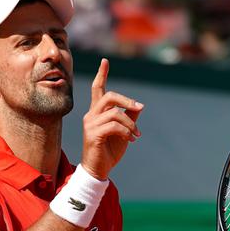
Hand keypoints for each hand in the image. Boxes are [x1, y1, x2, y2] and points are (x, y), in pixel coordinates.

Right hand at [81, 58, 143, 179]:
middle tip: (139, 108)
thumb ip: (129, 117)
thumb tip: (139, 105)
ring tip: (136, 135)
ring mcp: (90, 124)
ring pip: (115, 112)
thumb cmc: (109, 151)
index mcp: (97, 113)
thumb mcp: (124, 132)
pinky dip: (126, 131)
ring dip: (130, 123)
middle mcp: (91, 115)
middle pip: (109, 96)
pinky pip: (114, 125)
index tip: (105, 61)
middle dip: (126, 100)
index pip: (97, 89)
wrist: (98, 170)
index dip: (101, 74)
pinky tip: (130, 139)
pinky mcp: (93, 134)